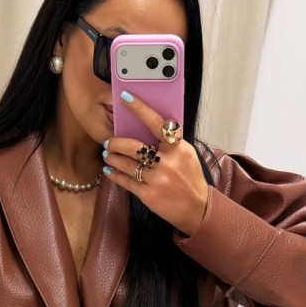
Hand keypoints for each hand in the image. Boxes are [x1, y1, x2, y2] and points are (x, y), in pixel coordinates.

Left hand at [101, 92, 209, 235]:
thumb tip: (145, 128)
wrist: (197, 208)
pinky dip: (115, 175)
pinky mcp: (149, 195)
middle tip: (109, 141)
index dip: (140, 109)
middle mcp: (168, 162)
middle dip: (116, 142)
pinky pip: (126, 181)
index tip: (125, 98)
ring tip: (108, 155)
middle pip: (134, 146)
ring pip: (127, 164)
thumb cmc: (190, 178)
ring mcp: (158, 180)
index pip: (157, 123)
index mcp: (179, 148)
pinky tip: (109, 170)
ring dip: (113, 158)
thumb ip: (169, 143)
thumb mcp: (186, 155)